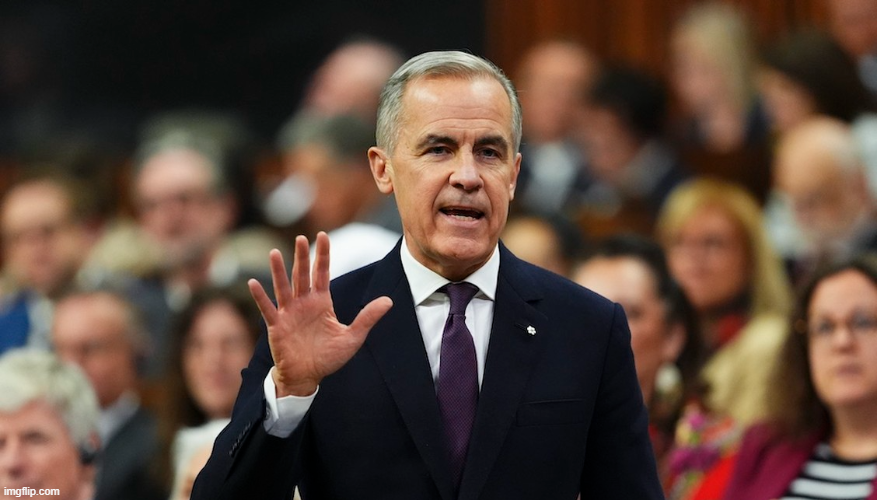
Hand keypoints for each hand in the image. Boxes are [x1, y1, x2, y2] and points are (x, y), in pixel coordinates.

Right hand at [248, 232, 392, 396]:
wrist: (308, 377)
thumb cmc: (329, 357)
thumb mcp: (353, 337)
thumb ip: (368, 318)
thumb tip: (389, 301)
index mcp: (322, 302)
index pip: (322, 273)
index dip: (323, 255)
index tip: (323, 235)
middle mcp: (304, 303)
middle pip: (302, 275)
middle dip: (302, 257)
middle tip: (301, 238)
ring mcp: (289, 313)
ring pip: (283, 287)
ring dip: (279, 270)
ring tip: (275, 252)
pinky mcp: (277, 326)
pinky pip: (268, 309)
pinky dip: (260, 297)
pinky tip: (253, 282)